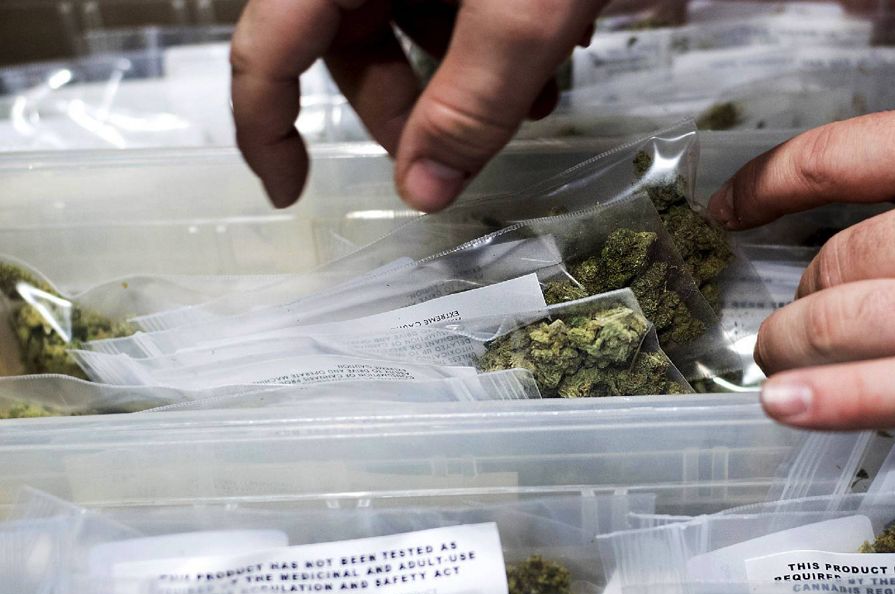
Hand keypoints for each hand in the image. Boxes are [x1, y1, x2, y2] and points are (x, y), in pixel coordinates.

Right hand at [230, 0, 603, 210]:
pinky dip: (483, 25)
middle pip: (346, 43)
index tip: (293, 190)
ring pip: (401, 15)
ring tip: (538, 96)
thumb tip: (423, 190)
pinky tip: (546, 42)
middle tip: (461, 149)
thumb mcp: (522, 7)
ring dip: (462, 71)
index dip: (266, 132)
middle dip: (409, 106)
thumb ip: (474, 101)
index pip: (264, 54)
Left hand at [710, 100, 894, 436]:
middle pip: (833, 261)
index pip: (830, 159)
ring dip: (795, 344)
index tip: (733, 212)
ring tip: (780, 357)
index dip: (763, 188)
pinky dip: (833, 402)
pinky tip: (785, 405)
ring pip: (845, 324)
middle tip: (791, 312)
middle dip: (800, 292)